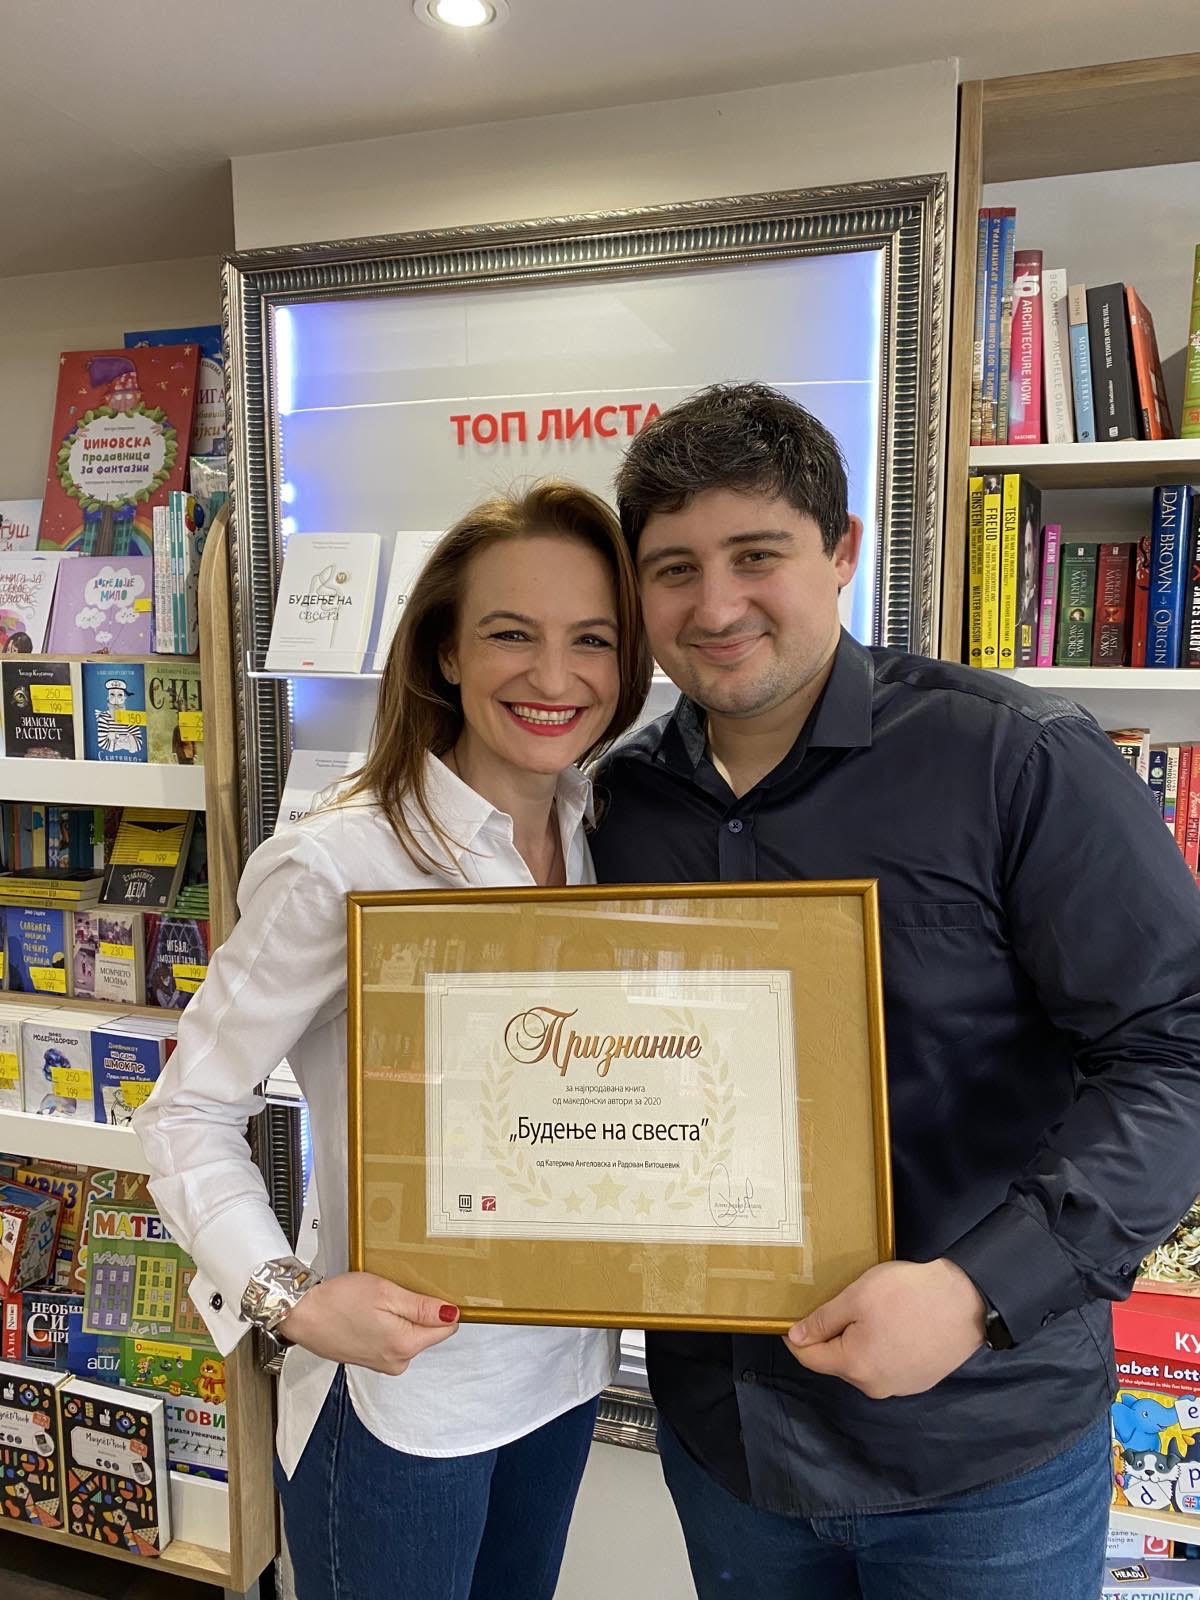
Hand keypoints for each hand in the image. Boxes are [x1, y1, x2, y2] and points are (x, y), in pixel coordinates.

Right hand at [278, 1271, 459, 1375]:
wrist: (301, 1315)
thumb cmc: (338, 1302)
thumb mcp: (386, 1293)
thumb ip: (422, 1307)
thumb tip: (452, 1314)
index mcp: (405, 1345)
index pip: (447, 1328)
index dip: (442, 1305)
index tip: (428, 1291)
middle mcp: (398, 1361)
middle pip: (429, 1332)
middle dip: (419, 1310)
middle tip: (397, 1291)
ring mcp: (384, 1363)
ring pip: (410, 1335)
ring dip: (402, 1317)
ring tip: (380, 1301)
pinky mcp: (372, 1360)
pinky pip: (393, 1340)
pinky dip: (388, 1325)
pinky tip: (371, 1313)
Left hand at [784, 1259, 986, 1398]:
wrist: (967, 1303)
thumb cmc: (909, 1296)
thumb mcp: (857, 1298)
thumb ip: (823, 1321)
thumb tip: (796, 1339)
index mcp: (854, 1367)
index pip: (810, 1358)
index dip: (798, 1337)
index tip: (796, 1317)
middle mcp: (874, 1386)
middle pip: (837, 1362)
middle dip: (832, 1336)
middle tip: (843, 1303)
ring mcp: (900, 1387)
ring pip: (863, 1364)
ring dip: (858, 1341)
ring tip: (872, 1311)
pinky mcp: (919, 1380)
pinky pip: (887, 1365)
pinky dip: (882, 1347)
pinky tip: (894, 1324)